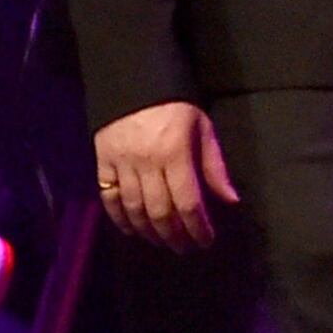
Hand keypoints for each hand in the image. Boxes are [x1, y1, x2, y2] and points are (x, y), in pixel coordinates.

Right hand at [92, 102, 235, 250]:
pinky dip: (120, 219)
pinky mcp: (101, 162)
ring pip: (134, 209)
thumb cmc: (176, 108)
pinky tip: (132, 231)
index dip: (198, 227)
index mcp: (175, 154)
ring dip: (149, 232)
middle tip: (185, 248)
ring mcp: (121, 164)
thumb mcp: (203, 129)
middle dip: (175, 235)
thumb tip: (230, 200)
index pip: (188, 202)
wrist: (133, 84)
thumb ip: (215, 166)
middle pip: (160, 211)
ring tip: (163, 243)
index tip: (206, 241)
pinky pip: (108, 198)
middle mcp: (147, 163)